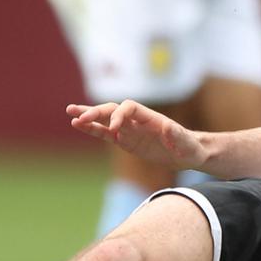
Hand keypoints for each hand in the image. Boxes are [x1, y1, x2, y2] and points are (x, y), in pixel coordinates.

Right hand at [67, 100, 204, 170]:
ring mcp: (129, 130)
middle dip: (96, 113)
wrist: (188, 153)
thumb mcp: (187, 144)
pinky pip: (106, 134)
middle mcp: (137, 120)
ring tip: (70, 113)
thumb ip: (178, 135)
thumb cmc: (190, 147)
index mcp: (150, 118)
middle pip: (112, 110)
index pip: (129, 108)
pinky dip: (92, 130)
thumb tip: (169, 127)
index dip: (120, 115)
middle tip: (79, 117)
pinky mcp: (125, 141)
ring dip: (88, 116)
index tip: (115, 129)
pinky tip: (77, 126)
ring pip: (105, 119)